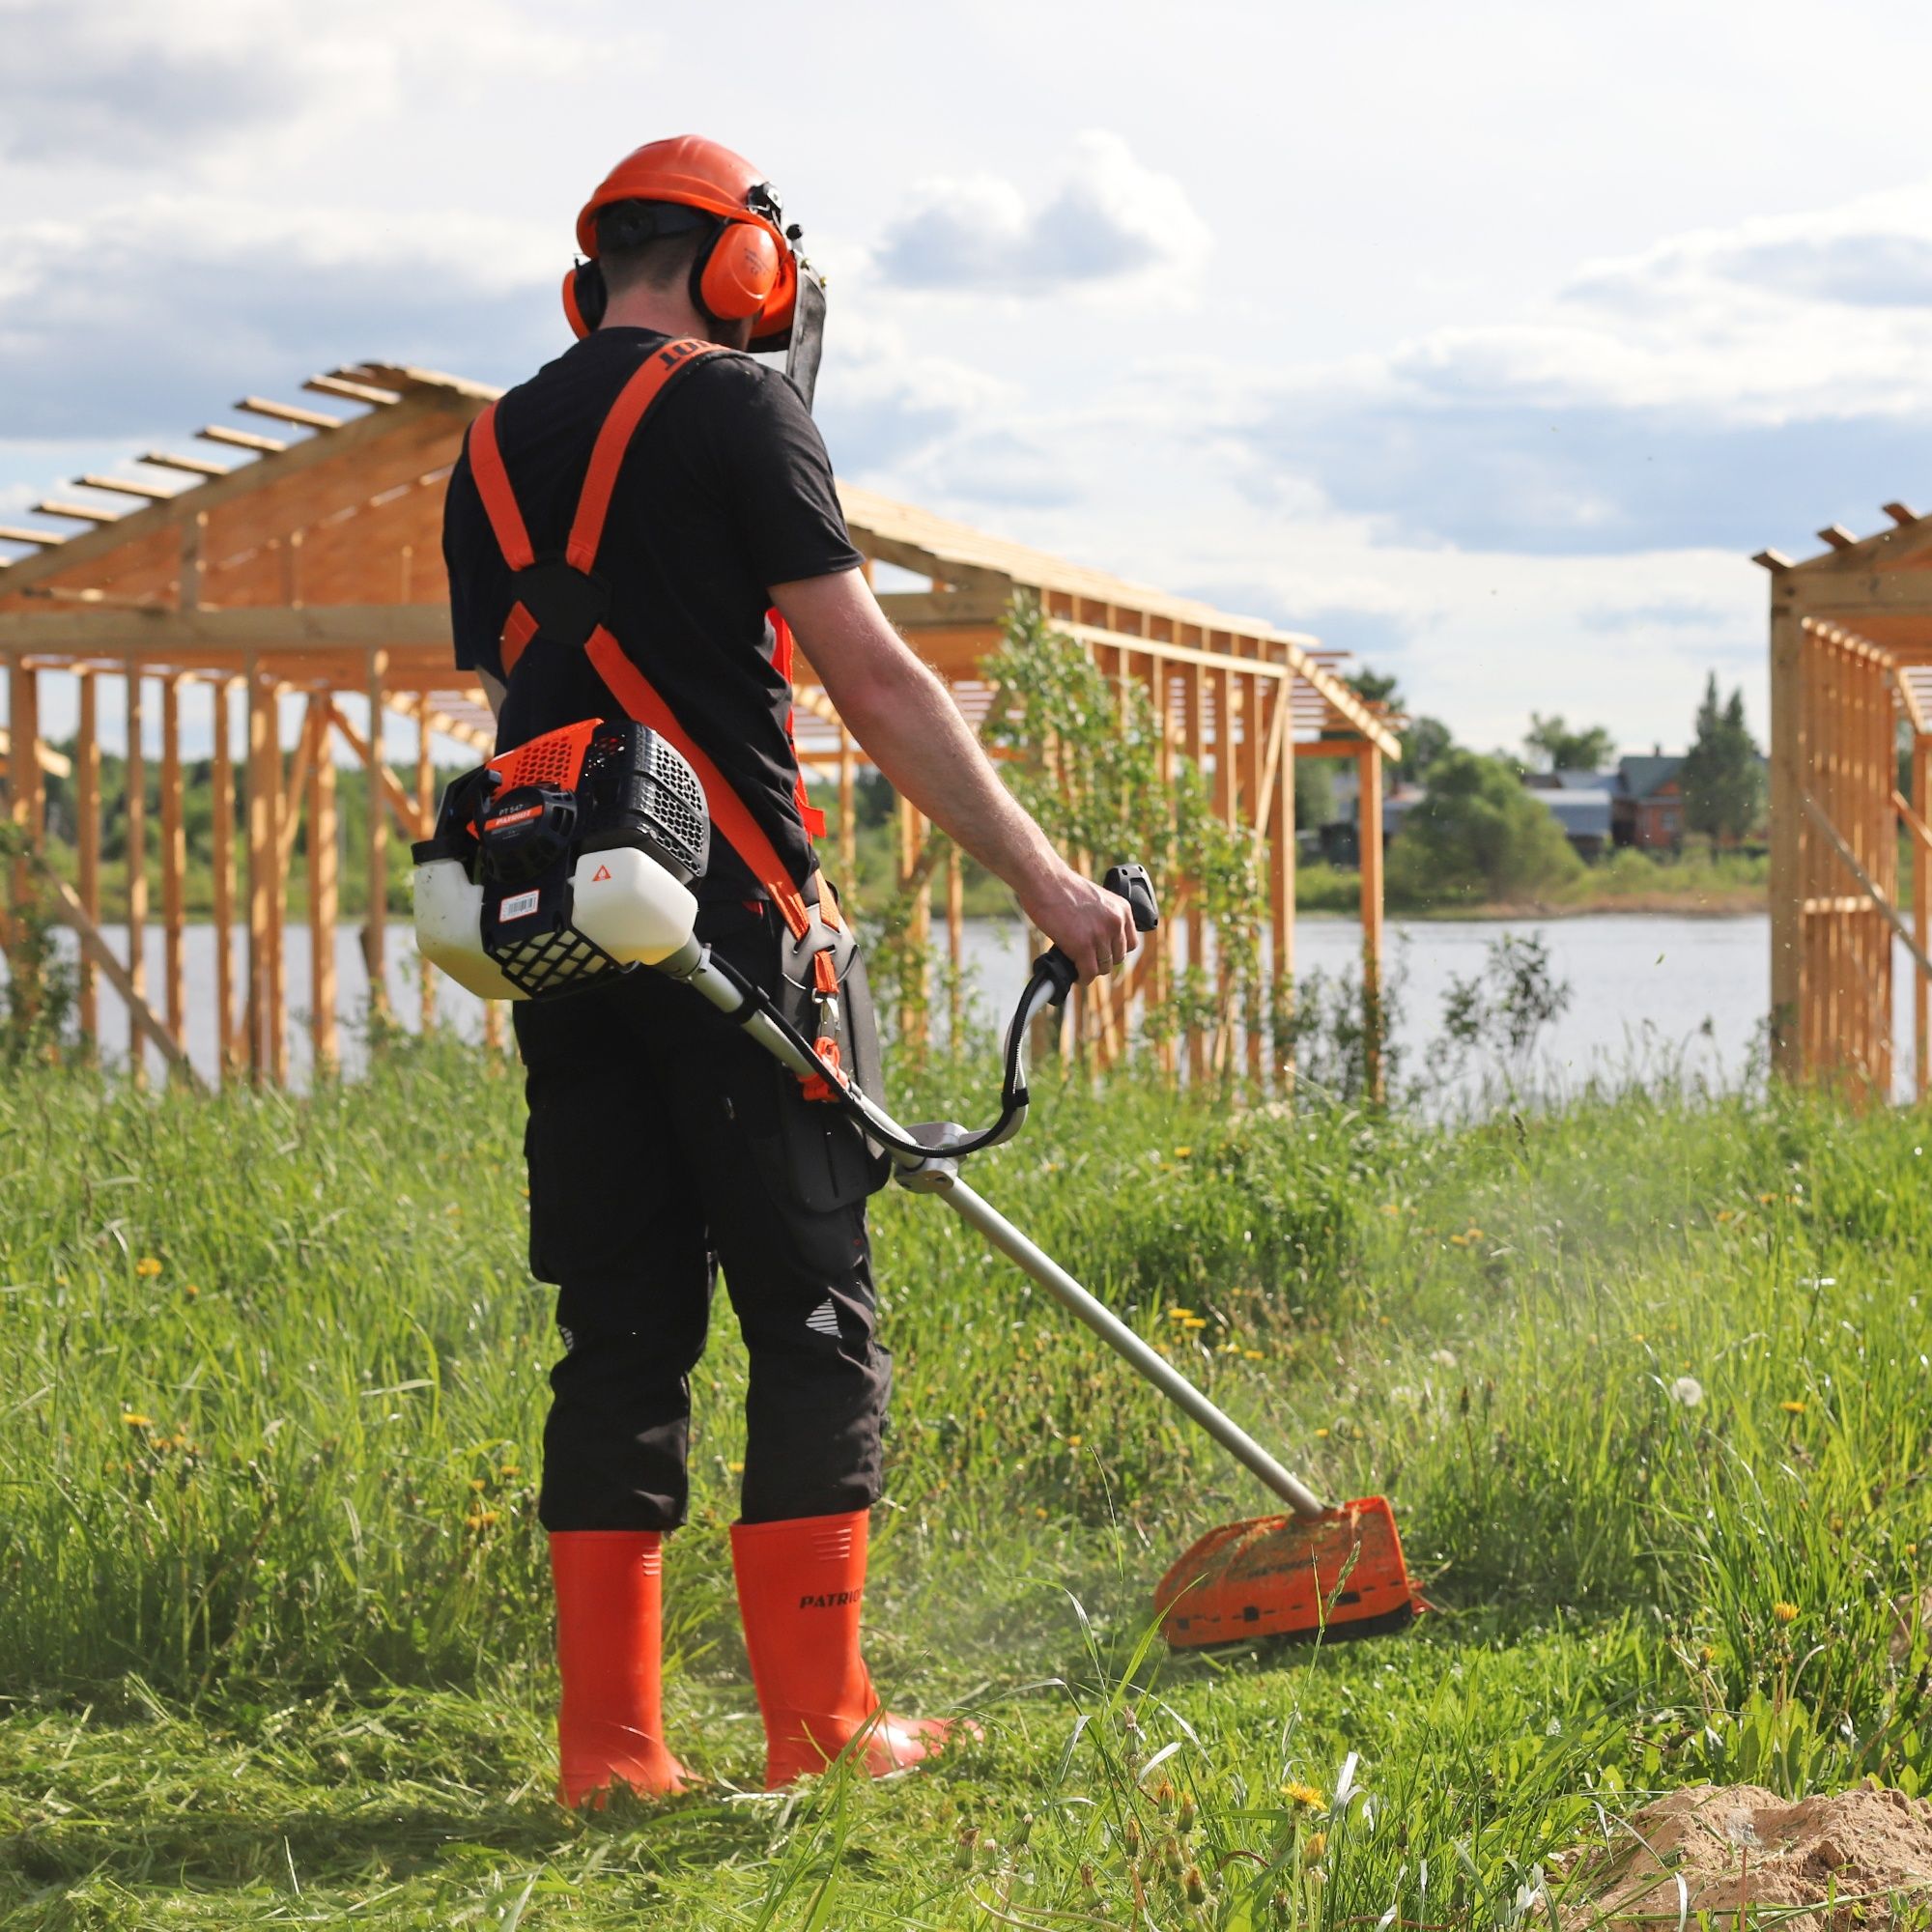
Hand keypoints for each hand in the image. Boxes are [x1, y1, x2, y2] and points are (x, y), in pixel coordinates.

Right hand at [1021, 865, 1138, 982]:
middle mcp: (1116, 922)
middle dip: (1102, 961)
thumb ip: (1103, 917)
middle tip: (1086, 959)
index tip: (1103, 953)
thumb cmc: (1061, 887)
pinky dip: (1082, 978)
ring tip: (1078, 965)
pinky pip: (1088, 973)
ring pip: (1103, 967)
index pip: (1130, 943)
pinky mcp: (1083, 946)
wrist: (1045, 881)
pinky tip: (1075, 974)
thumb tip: (1099, 940)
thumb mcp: (1095, 899)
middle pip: (1117, 957)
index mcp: (1122, 909)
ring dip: (1090, 969)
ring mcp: (1100, 935)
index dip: (1115, 951)